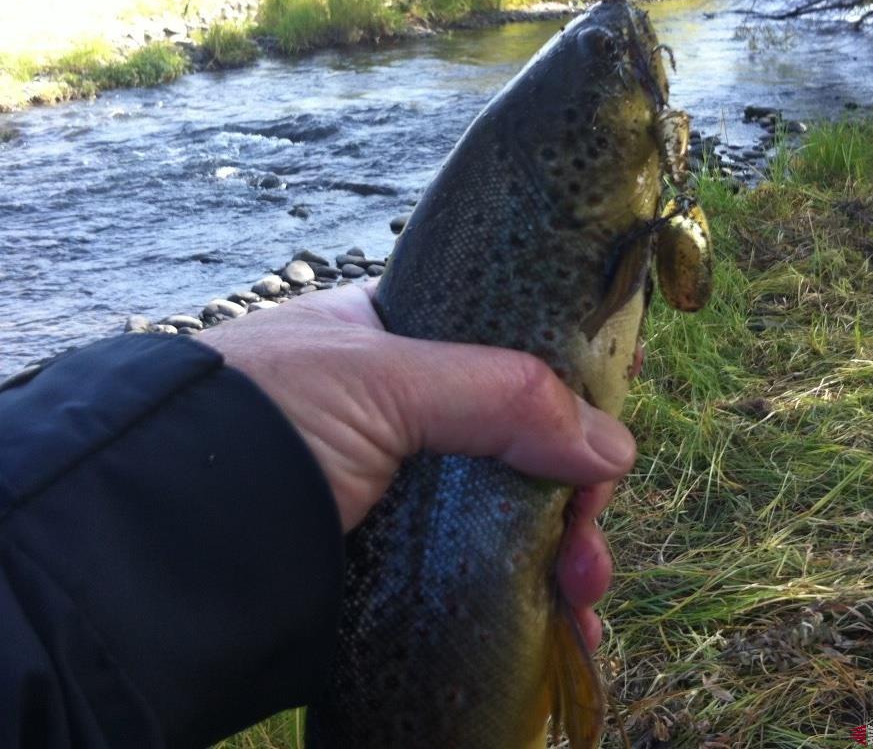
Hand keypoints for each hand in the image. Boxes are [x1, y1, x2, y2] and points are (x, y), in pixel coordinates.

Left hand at [201, 283, 634, 648]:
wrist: (157, 546)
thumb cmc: (263, 423)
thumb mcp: (384, 380)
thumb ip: (502, 395)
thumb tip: (616, 445)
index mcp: (397, 339)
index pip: (506, 343)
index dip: (566, 370)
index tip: (622, 400)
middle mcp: (406, 409)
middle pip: (521, 438)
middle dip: (571, 489)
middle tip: (590, 543)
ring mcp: (406, 489)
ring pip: (511, 512)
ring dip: (561, 553)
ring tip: (582, 596)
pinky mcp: (398, 560)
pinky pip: (484, 571)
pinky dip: (529, 597)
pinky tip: (564, 626)